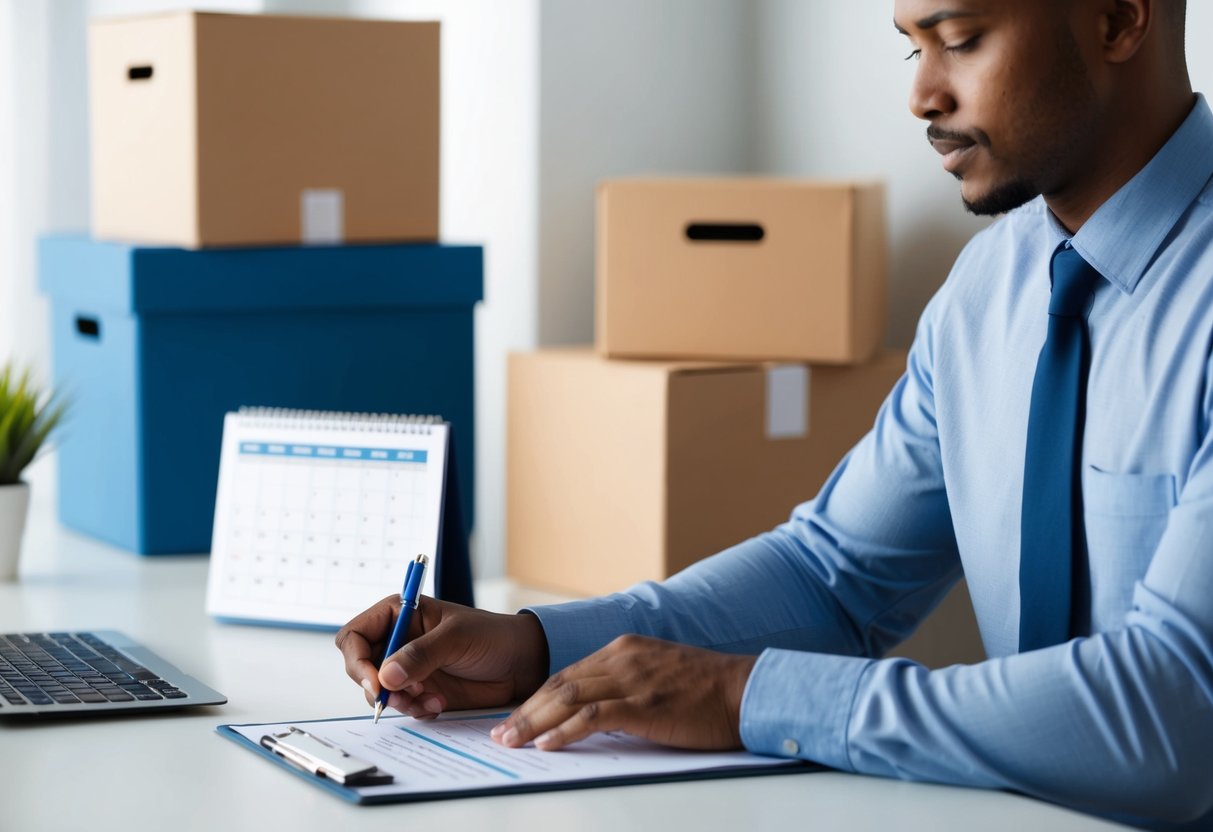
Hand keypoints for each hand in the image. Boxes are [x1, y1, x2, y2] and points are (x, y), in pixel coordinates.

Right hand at [336, 595, 549, 717]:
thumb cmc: (492, 636)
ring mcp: (407, 668)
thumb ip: (421, 654)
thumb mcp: (457, 638)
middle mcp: (397, 641)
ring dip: (400, 702)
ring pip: (379, 692)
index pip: (356, 635)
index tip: (376, 682)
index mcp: (399, 614)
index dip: (358, 659)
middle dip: (378, 687)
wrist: (520, 664)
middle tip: (405, 696)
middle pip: (360, 667)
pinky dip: (415, 710)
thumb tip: (386, 675)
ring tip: (431, 699)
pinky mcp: (419, 690)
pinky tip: (439, 703)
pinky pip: (401, 707)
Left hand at [489, 634, 756, 751]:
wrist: (745, 691)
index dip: (536, 697)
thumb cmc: (707, 690)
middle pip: (560, 683)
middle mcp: (623, 657)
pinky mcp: (644, 704)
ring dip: (534, 721)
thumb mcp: (659, 673)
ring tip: (511, 741)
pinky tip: (547, 745)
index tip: (515, 717)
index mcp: (624, 648)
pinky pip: (593, 716)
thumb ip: (626, 683)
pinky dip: (565, 731)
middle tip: (501, 733)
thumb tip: (594, 710)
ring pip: (568, 697)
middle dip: (526, 710)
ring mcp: (633, 679)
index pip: (567, 673)